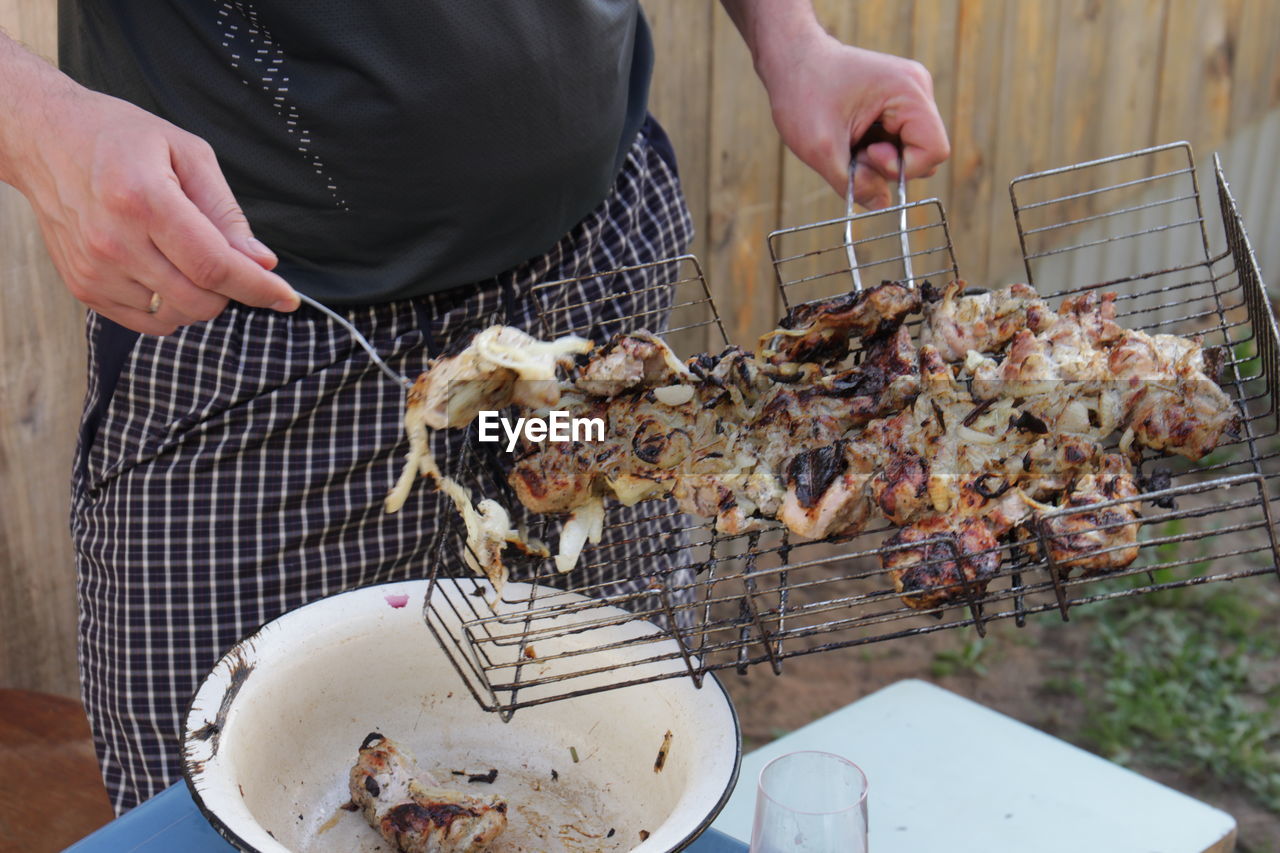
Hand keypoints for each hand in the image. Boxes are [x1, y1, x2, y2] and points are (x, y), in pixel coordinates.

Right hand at [3, 75, 298, 334]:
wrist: (46, 140)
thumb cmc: (122, 139)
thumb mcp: (188, 154)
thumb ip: (226, 212)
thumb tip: (261, 262)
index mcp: (143, 200)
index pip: (214, 265)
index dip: (258, 287)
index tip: (288, 297)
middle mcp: (113, 240)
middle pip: (200, 300)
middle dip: (230, 289)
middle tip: (224, 256)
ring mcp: (94, 269)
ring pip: (177, 316)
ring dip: (199, 296)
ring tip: (182, 252)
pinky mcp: (83, 287)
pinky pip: (149, 322)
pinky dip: (170, 306)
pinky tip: (162, 269)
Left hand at [755, 25, 949, 208]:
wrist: (790, 60)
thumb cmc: (803, 93)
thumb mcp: (822, 149)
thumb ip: (854, 184)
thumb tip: (883, 206)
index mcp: (909, 92)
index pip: (934, 150)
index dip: (903, 169)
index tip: (867, 158)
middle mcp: (917, 90)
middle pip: (925, 152)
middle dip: (888, 165)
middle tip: (855, 153)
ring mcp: (908, 95)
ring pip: (909, 150)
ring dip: (878, 159)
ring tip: (849, 143)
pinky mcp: (895, 102)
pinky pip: (896, 140)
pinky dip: (873, 149)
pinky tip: (850, 137)